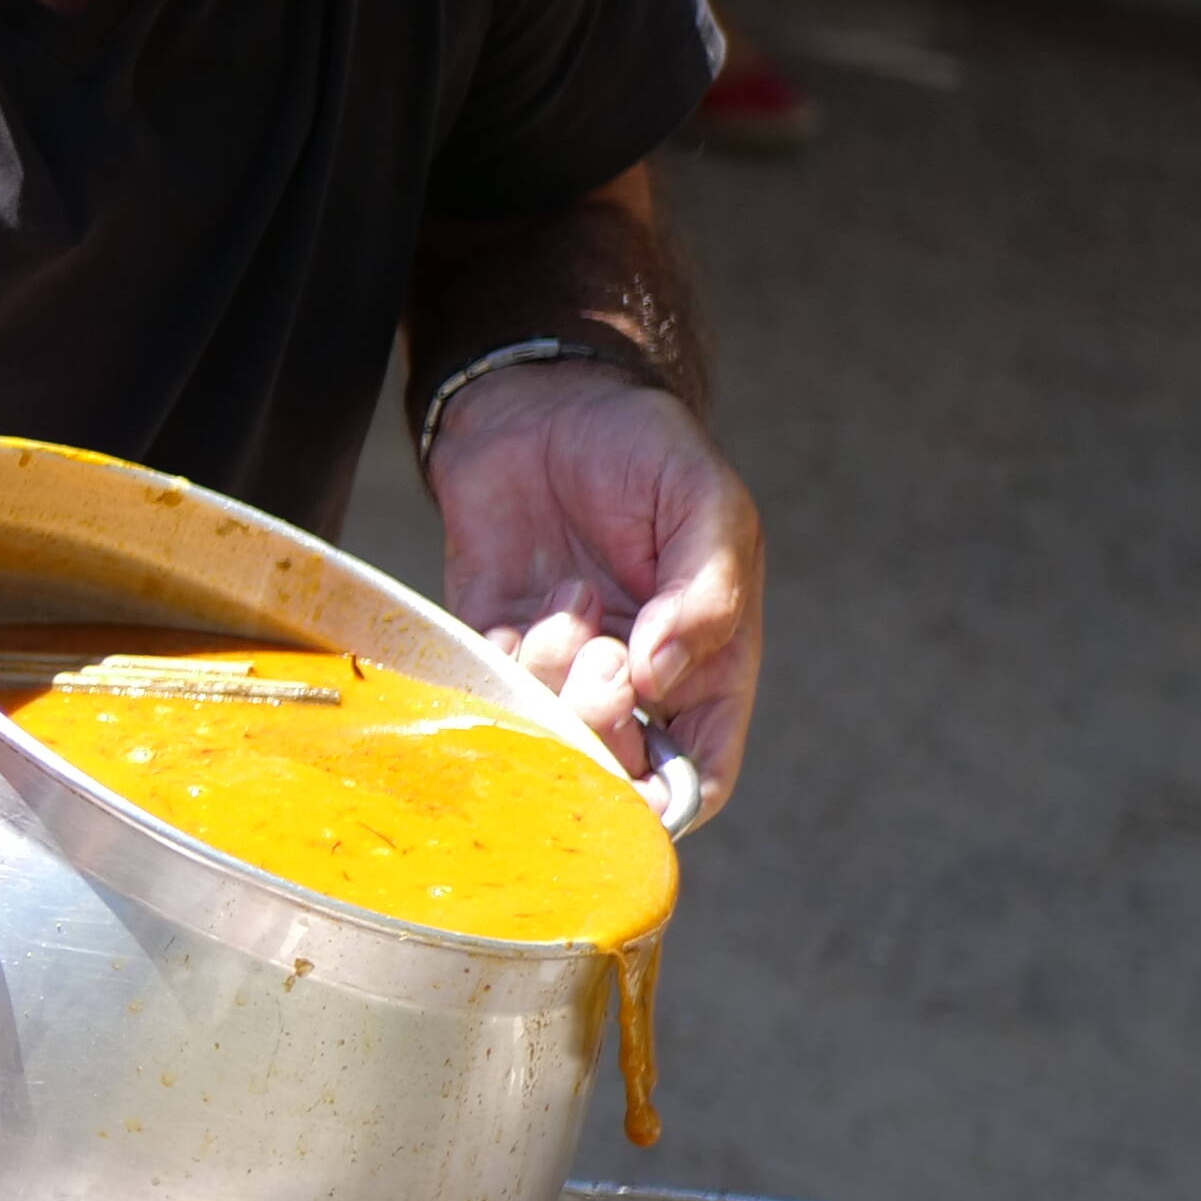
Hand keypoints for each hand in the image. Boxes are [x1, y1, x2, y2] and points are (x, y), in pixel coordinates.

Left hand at [426, 359, 761, 825]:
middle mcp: (631, 681)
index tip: (645, 779)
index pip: (696, 775)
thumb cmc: (644, 452)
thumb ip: (708, 592)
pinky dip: (506, 660)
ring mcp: (559, 665)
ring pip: (547, 732)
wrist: (545, 403)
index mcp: (705, 664)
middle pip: (615, 771)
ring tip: (570, 598)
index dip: (671, 797)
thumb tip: (664, 676)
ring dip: (555, 679)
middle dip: (604, 731)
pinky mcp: (494, 638)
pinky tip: (531, 603)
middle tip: (603, 657)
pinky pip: (491, 689)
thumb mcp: (707, 505)